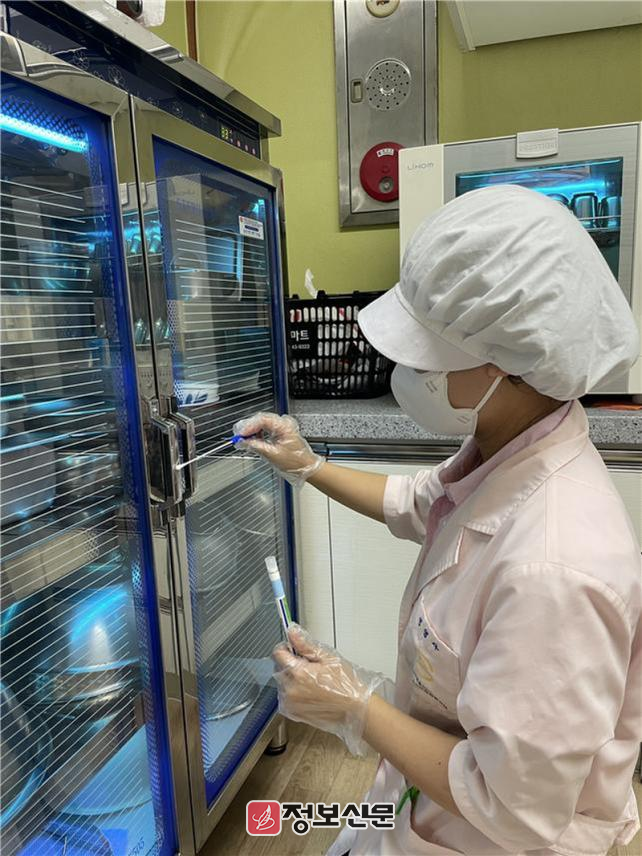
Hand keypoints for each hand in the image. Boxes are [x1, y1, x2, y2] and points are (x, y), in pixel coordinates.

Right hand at [232, 412, 323, 487]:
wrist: (307, 468)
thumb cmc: (296, 462)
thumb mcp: (272, 454)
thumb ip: (255, 446)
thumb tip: (243, 442)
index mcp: (283, 426)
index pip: (261, 420)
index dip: (248, 426)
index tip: (239, 434)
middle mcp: (283, 424)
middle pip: (261, 420)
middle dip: (248, 428)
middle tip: (239, 436)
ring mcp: (282, 427)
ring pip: (263, 424)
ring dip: (253, 431)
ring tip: (245, 439)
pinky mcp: (281, 433)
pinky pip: (266, 429)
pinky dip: (258, 434)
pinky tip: (253, 440)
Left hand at [272, 624, 390, 755]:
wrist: (354, 710)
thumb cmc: (346, 685)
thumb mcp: (328, 658)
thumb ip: (305, 644)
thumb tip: (292, 632)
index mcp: (298, 673)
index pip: (277, 653)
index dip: (286, 647)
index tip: (294, 648)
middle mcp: (290, 690)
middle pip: (278, 668)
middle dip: (289, 663)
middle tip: (309, 665)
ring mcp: (290, 703)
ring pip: (281, 682)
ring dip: (290, 678)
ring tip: (311, 680)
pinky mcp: (292, 713)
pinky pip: (284, 696)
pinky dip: (292, 691)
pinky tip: (308, 691)